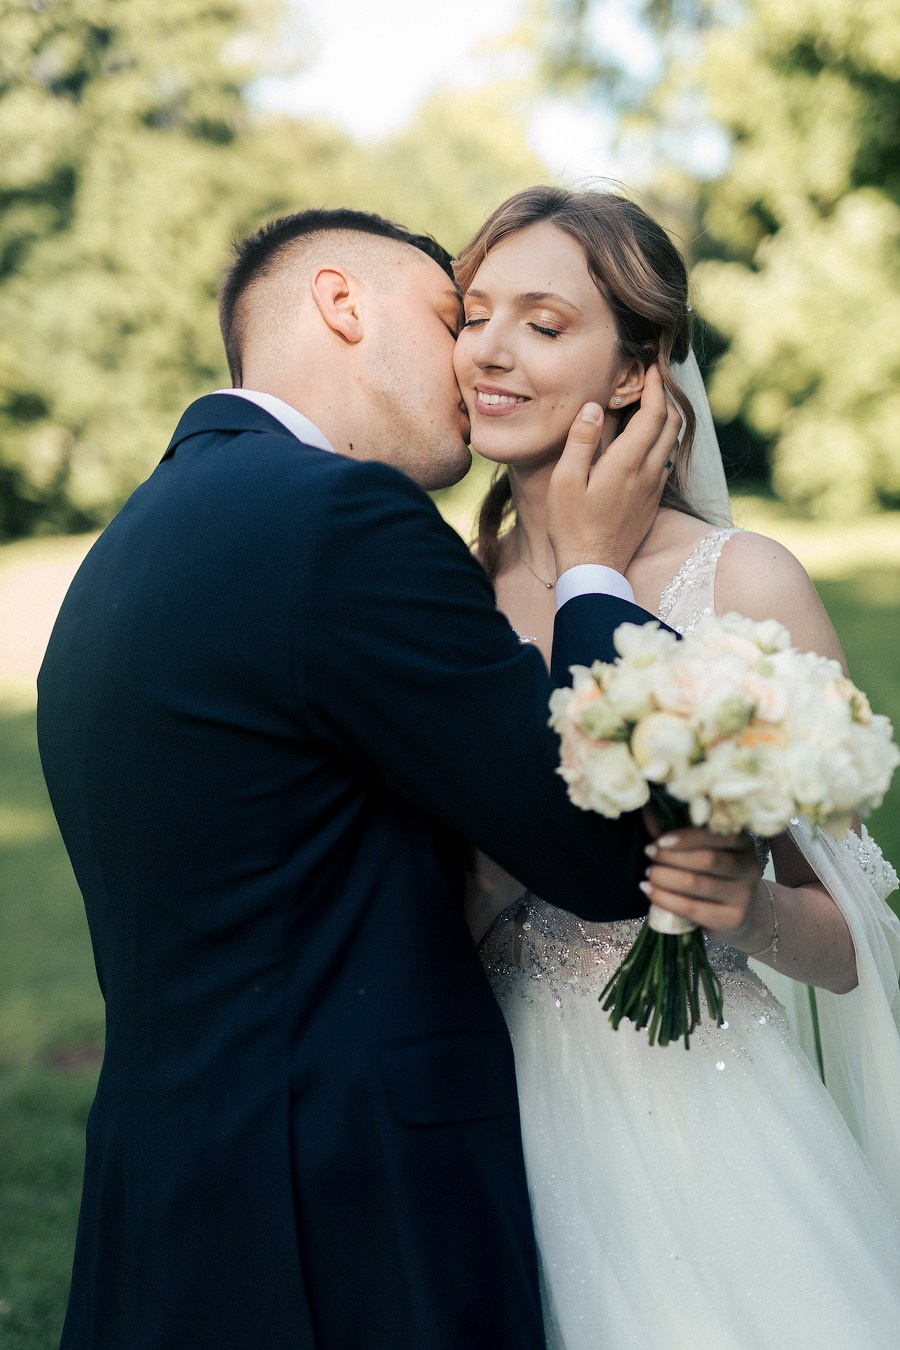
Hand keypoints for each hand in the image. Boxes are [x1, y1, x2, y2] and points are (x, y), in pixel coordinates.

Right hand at [546, 365, 680, 576]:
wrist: (594, 569)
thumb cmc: (571, 526)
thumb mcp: (565, 481)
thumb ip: (581, 441)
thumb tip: (594, 407)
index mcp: (628, 463)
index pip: (654, 413)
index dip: (656, 385)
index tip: (651, 365)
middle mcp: (649, 473)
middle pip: (672, 424)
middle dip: (667, 395)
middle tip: (654, 377)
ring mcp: (654, 489)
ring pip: (673, 443)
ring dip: (668, 418)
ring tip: (653, 402)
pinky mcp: (652, 502)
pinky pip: (666, 461)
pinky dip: (664, 440)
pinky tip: (648, 440)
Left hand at [641, 828, 768, 946]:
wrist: (735, 913)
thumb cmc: (713, 873)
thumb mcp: (704, 850)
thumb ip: (680, 834)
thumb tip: (649, 813)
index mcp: (742, 842)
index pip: (717, 835)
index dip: (687, 837)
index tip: (660, 840)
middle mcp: (749, 867)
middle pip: (707, 859)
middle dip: (672, 856)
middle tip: (649, 853)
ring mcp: (743, 895)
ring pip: (697, 884)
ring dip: (665, 877)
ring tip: (649, 873)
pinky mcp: (732, 919)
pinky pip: (692, 908)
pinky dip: (664, 899)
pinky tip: (648, 890)